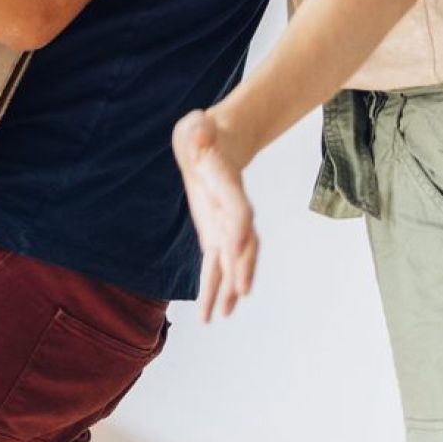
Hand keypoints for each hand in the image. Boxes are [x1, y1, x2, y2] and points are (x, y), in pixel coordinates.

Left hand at [173, 107, 259, 321]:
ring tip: (221, 315)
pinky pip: (217, 265)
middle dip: (242, 267)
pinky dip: (215, 287)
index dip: (240, 226)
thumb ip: (201, 132)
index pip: (239, 208)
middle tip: (241, 292)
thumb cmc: (206, 134)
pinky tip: (212, 311)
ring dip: (228, 288)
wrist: (217, 144)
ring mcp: (225, 224)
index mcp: (229, 184)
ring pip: (232, 261)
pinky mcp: (214, 234)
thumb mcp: (199, 126)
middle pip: (243, 242)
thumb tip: (200, 130)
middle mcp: (232, 210)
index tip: (238, 245)